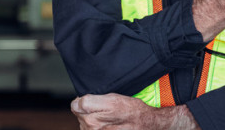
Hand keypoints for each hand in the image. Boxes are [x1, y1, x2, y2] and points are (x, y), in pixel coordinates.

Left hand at [71, 94, 198, 129]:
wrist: (148, 125)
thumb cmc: (133, 110)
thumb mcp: (114, 97)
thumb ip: (93, 99)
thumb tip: (78, 102)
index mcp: (96, 110)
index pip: (76, 104)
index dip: (81, 101)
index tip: (88, 101)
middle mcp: (93, 124)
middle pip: (78, 114)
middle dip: (87, 111)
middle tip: (102, 110)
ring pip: (83, 124)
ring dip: (91, 121)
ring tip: (107, 119)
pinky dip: (95, 129)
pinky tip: (106, 126)